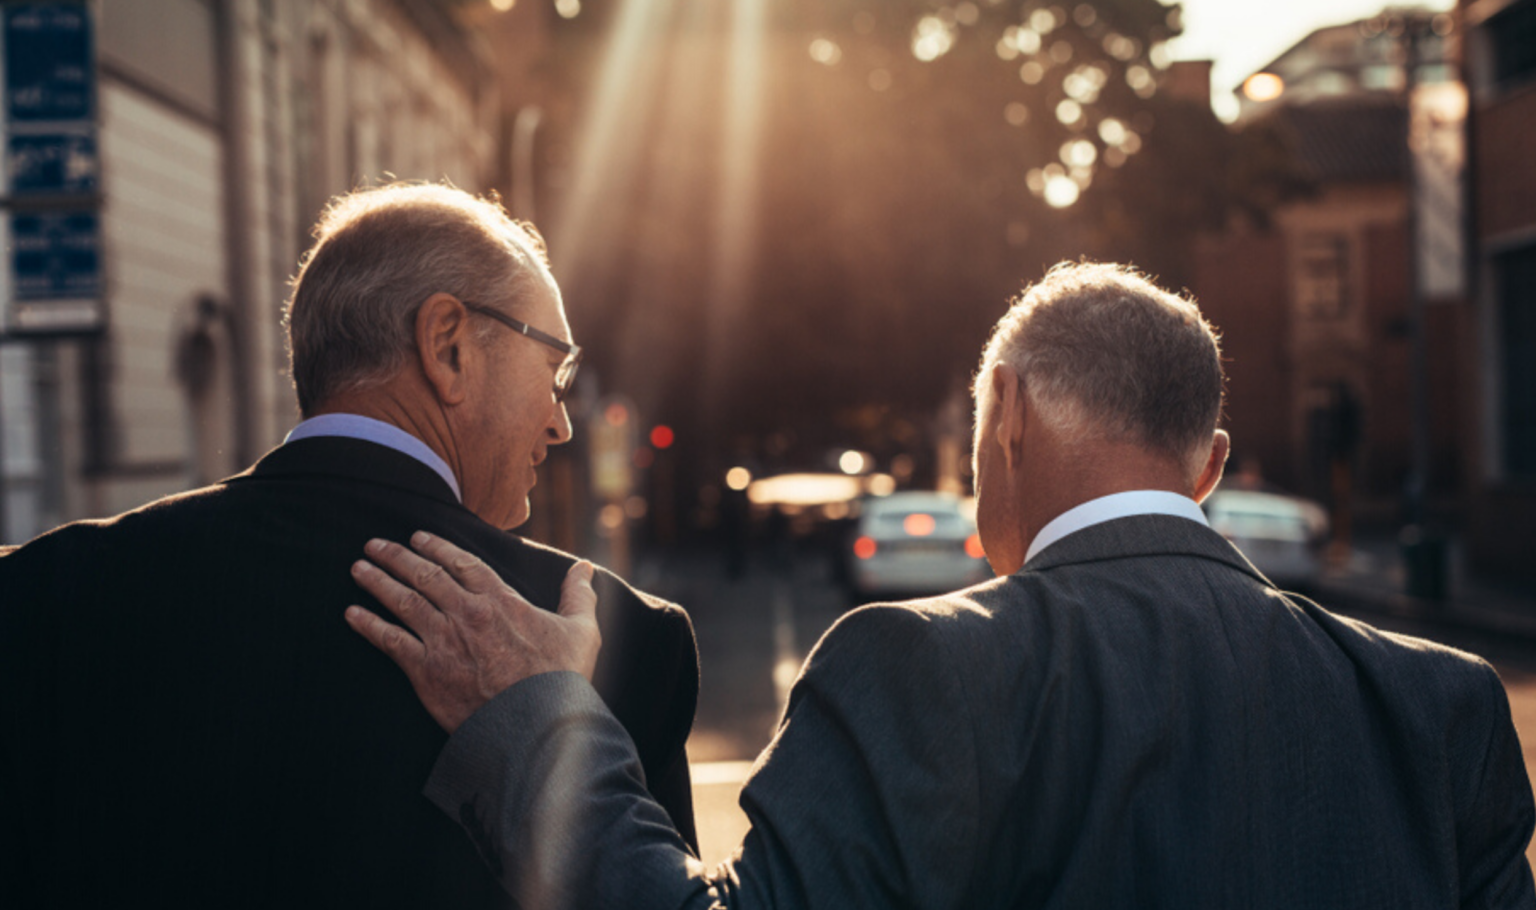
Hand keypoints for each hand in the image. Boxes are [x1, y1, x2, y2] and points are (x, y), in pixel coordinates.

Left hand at [344, 531, 600, 732]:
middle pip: (424, 575)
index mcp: (500, 598)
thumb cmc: (561, 679)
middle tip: (374, 544)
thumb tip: (586, 567)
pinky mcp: (427, 670)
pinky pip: (390, 641)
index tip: (417, 537)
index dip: (436, 546)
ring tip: (358, 568)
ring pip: (403, 601)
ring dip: (377, 581)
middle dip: (396, 557)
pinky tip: (351, 614)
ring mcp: (444, 640)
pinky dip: (369, 625)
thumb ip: (579, 595)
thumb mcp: (580, 631)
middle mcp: (467, 612)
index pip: (461, 562)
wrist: (536, 724)